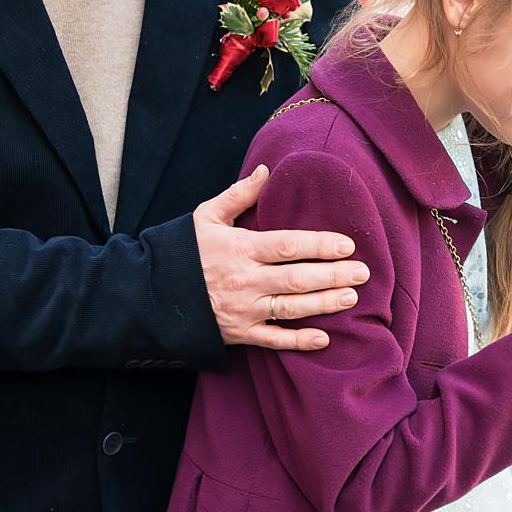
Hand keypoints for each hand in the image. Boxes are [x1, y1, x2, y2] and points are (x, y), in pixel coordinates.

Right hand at [193, 164, 370, 350]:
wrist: (148, 295)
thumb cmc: (182, 251)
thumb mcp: (205, 216)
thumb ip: (239, 195)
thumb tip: (266, 170)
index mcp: (240, 249)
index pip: (288, 246)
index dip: (319, 245)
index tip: (347, 244)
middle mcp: (244, 280)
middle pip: (297, 278)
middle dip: (333, 275)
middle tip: (363, 273)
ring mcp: (242, 309)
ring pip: (291, 308)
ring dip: (324, 304)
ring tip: (352, 297)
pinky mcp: (239, 333)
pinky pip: (273, 340)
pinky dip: (298, 341)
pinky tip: (323, 339)